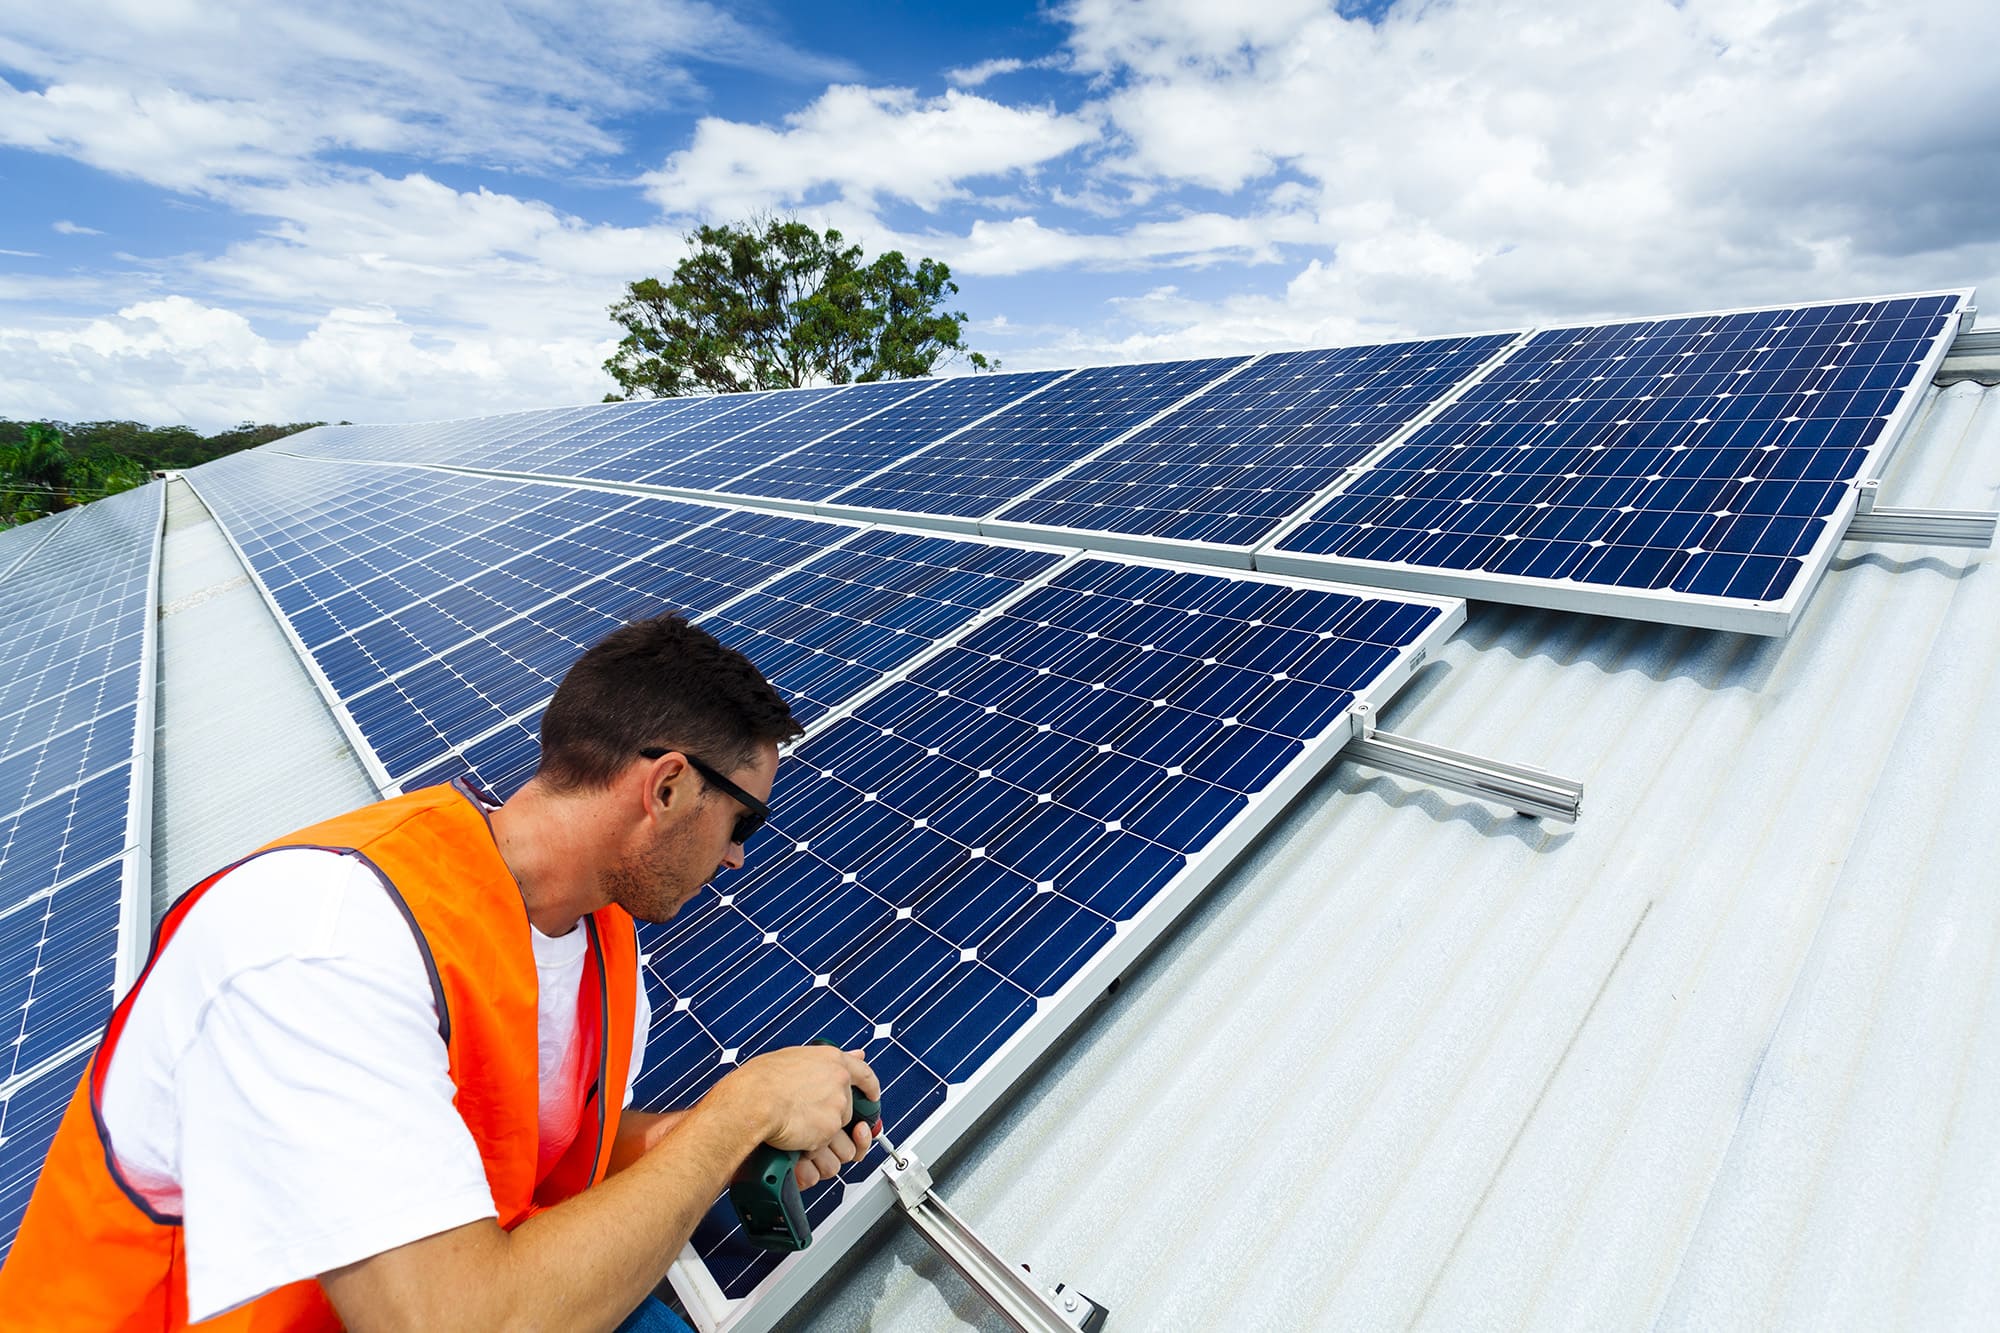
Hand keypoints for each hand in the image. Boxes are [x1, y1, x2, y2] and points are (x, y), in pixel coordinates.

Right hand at [712, 1044, 879, 1182]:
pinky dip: (810, 1147)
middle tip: (810, 1123)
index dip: (870, 1088)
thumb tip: (853, 1055)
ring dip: (824, 1138)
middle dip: (833, 1122)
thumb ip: (824, 1060)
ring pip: (839, 1132)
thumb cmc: (761, 1080)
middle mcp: (839, 1082)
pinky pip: (825, 1146)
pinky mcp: (829, 1130)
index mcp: (832, 1060)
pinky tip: (794, 1137)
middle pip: (848, 1110)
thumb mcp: (794, 1057)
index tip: (872, 1096)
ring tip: (799, 1131)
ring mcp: (837, 1106)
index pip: (864, 1074)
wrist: (753, 1100)